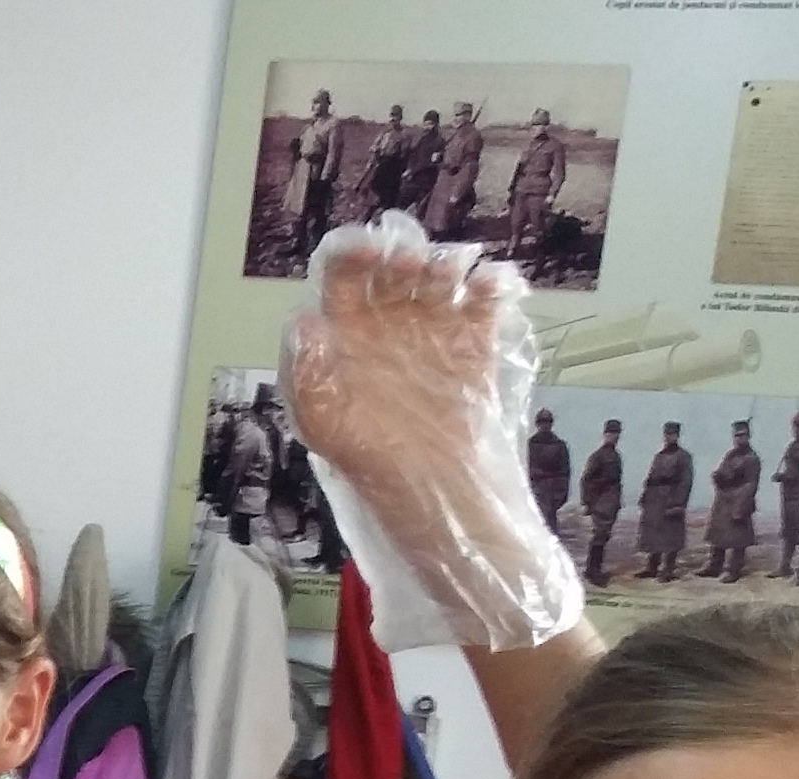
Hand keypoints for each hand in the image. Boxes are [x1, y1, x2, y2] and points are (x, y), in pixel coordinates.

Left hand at [278, 213, 580, 652]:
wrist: (440, 505)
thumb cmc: (374, 471)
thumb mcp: (328, 428)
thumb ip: (310, 376)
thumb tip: (304, 323)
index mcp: (343, 338)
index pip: (341, 276)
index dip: (353, 253)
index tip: (369, 252)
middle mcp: (386, 326)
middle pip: (394, 265)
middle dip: (403, 253)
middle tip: (414, 269)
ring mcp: (433, 331)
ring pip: (442, 272)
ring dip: (447, 262)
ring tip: (450, 279)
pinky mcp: (476, 345)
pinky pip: (486, 299)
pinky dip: (493, 283)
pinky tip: (491, 289)